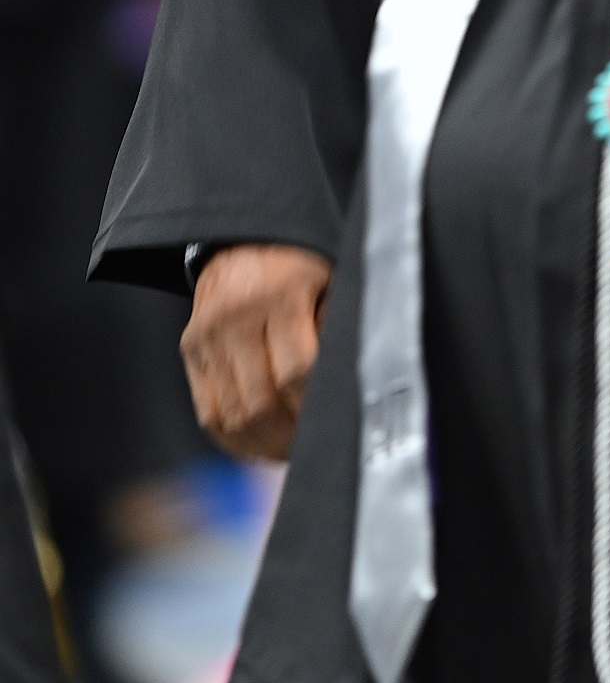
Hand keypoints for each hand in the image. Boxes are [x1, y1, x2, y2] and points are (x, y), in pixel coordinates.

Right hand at [181, 243, 332, 460]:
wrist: (246, 230)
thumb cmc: (302, 257)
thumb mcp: (331, 276)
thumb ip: (336, 325)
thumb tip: (345, 385)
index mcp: (278, 293)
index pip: (296, 371)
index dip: (315, 405)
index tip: (334, 420)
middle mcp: (235, 316)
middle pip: (259, 400)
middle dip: (290, 436)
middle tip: (314, 448)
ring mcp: (206, 334)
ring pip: (230, 414)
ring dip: (262, 445)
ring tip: (290, 453)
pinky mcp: (191, 348)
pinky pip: (208, 410)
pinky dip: (234, 438)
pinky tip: (261, 444)